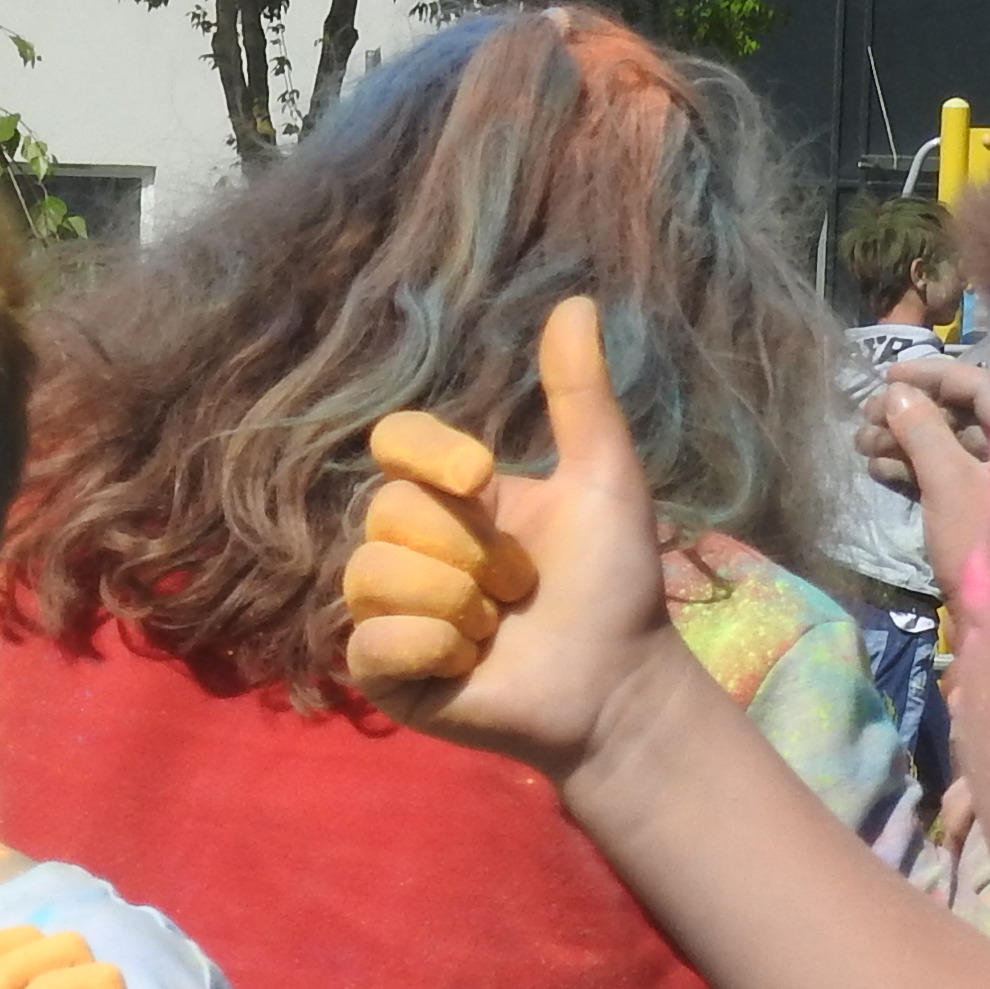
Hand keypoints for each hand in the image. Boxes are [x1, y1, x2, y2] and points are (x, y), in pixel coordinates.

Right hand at [333, 298, 682, 779]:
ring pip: (372, 574)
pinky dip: (429, 647)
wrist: (617, 686)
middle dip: (469, 551)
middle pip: (387, 512)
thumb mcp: (603, 479)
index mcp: (452, 498)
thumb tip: (578, 301)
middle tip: (520, 587)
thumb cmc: (614, 588)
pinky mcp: (384, 672)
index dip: (427, 453)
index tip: (482, 477)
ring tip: (496, 630)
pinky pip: (371, 640)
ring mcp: (392, 611)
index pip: (394, 443)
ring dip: (454, 602)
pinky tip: (467, 664)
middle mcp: (411, 548)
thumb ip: (581, 396)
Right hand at [859, 361, 989, 603]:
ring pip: (950, 447)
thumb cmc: (985, 545)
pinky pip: (948, 477)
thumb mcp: (950, 482)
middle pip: (961, 414)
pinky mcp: (984, 515)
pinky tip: (878, 471)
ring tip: (861, 447)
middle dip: (910, 412)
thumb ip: (922, 431)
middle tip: (865, 418)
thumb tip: (895, 393)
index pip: (979, 382)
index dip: (931, 375)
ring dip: (904, 442)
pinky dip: (915, 471)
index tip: (886, 377)